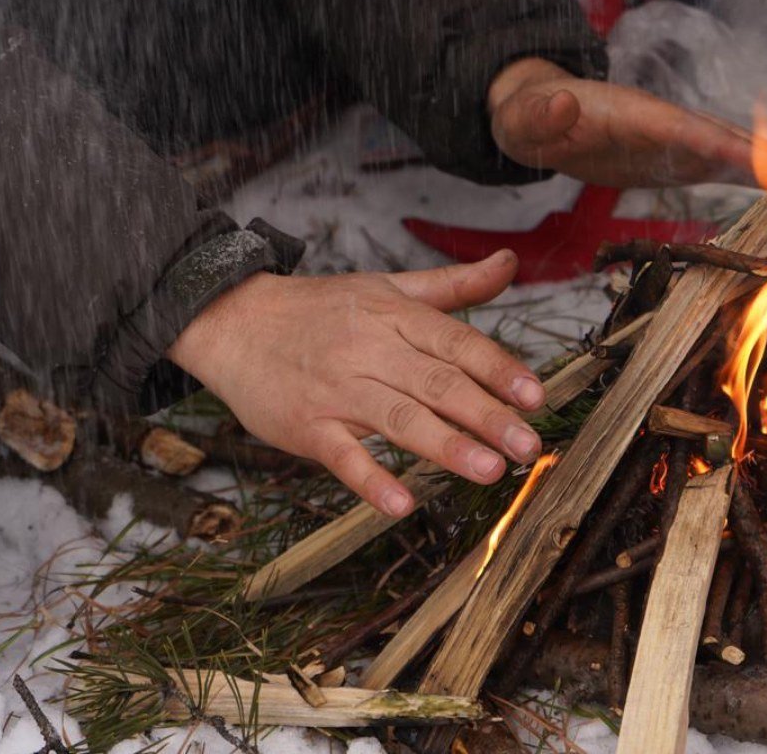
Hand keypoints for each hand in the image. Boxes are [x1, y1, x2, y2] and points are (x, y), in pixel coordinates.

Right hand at [167, 250, 545, 516]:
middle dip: (486, 415)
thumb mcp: (387, 287)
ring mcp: (337, 390)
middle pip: (436, 383)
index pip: (456, 342)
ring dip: (445, 446)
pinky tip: (402, 504)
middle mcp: (370, 350)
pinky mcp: (305, 425)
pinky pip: (342, 455)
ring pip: (397, 419)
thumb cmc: (319, 309)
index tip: (535, 395)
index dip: (498, 369)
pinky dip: (370, 480)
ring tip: (488, 471)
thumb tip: (510, 262)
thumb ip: (453, 285)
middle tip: (526, 445)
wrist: (232, 321)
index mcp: (395, 317)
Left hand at [488, 57, 761, 187]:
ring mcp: (669, 141)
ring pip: (724, 152)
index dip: (721, 144)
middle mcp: (660, 123)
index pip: (682, 128)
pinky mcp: (669, 159)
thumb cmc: (526, 116)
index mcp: (630, 113)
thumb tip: (560, 101)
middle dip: (765, 157)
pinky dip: (747, 178)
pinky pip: (713, 167)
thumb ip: (538, 114)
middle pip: (718, 137)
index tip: (760, 161)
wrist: (534, 115)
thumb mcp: (520, 119)